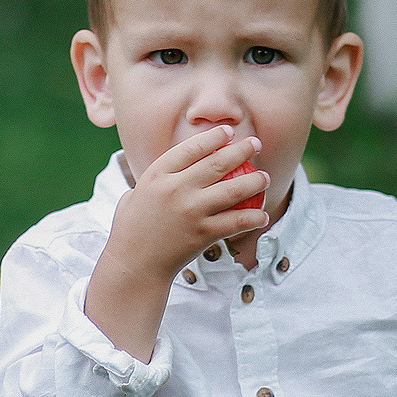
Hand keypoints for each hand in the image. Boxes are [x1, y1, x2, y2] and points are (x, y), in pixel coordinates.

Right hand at [106, 126, 270, 280]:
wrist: (134, 265)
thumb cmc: (131, 231)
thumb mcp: (133, 197)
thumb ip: (152, 182)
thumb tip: (169, 169)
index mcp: (157, 175)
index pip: (192, 148)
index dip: (214, 137)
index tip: (229, 132)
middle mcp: (175, 189)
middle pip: (218, 163)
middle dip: (242, 150)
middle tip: (255, 144)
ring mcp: (191, 211)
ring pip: (234, 190)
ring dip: (255, 180)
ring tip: (264, 177)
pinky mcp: (204, 233)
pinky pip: (237, 221)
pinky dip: (254, 218)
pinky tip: (263, 216)